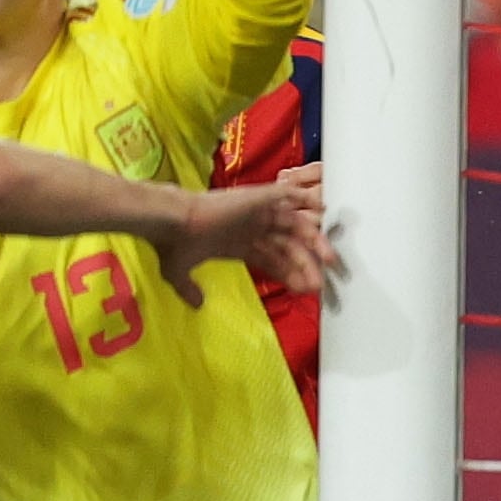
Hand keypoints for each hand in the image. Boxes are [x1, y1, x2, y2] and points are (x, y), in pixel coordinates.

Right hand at [162, 175, 333, 301]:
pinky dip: (306, 199)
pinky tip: (323, 211)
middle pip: (288, 246)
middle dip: (306, 264)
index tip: (305, 290)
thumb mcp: (178, 273)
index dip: (290, 275)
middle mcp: (251, 226)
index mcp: (238, 243)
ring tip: (329, 260)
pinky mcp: (259, 197)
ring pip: (295, 226)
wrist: (171, 222)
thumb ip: (189, 289)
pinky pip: (288, 194)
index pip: (273, 259)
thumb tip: (197, 305)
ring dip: (314, 241)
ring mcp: (257, 211)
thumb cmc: (173, 245)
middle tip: (320, 284)